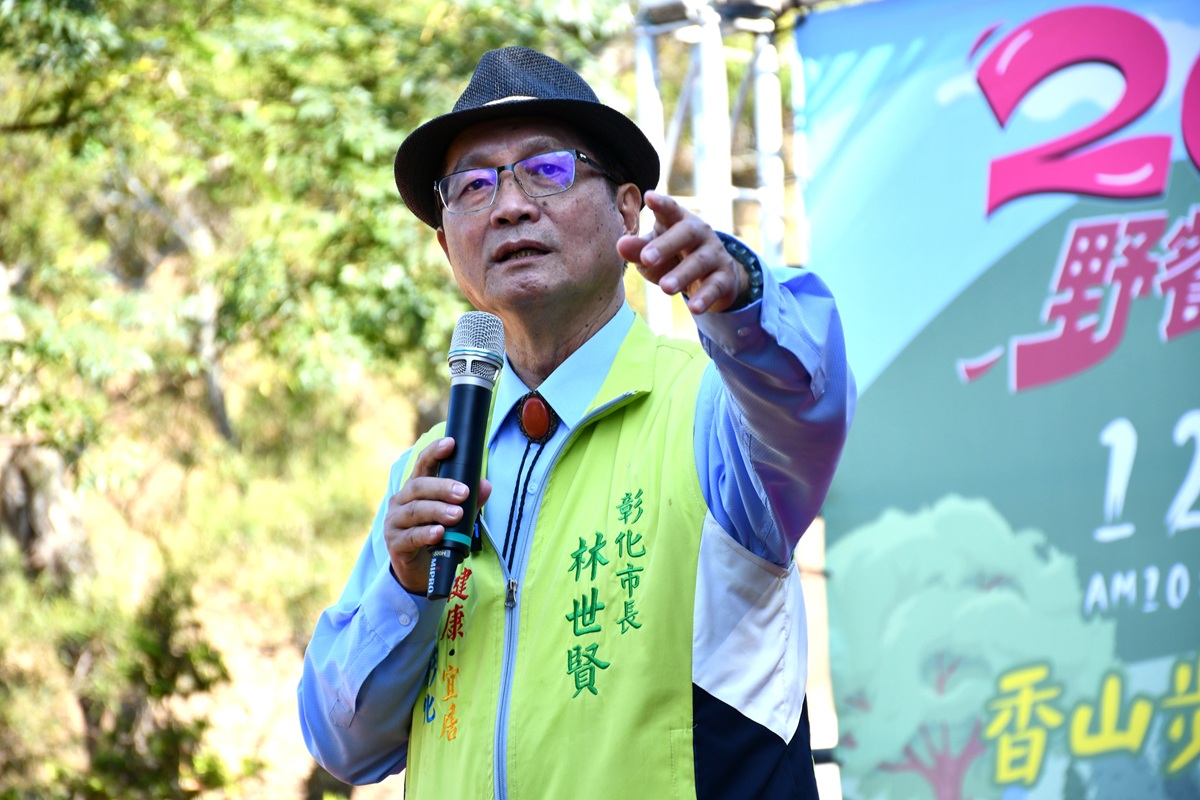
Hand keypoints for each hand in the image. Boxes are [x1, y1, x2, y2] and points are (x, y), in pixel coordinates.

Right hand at [383, 436, 492, 593]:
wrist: (421, 571)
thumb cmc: (438, 537)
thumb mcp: (457, 518)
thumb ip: (470, 502)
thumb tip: (485, 485)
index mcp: (416, 489)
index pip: (423, 465)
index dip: (434, 452)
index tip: (450, 444)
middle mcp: (401, 501)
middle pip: (419, 487)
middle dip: (443, 487)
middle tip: (464, 493)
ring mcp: (395, 522)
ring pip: (415, 511)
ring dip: (437, 511)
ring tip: (456, 514)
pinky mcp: (394, 543)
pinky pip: (410, 536)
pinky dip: (426, 533)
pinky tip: (439, 533)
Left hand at [616, 191, 746, 313]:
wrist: (713, 279)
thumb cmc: (675, 260)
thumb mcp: (654, 255)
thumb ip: (638, 251)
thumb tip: (620, 245)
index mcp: (678, 222)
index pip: (670, 209)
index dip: (661, 203)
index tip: (649, 197)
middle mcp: (699, 233)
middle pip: (686, 233)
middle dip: (666, 245)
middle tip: (647, 258)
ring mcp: (714, 254)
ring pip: (700, 261)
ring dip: (683, 274)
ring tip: (665, 288)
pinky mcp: (724, 277)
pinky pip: (715, 286)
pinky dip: (705, 297)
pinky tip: (694, 307)